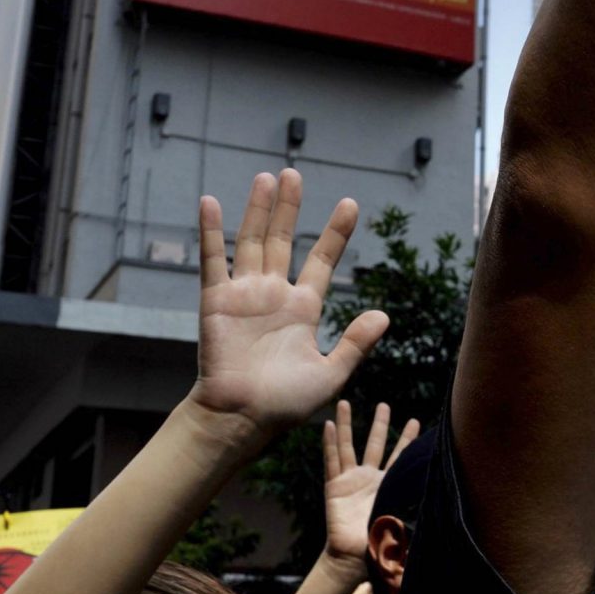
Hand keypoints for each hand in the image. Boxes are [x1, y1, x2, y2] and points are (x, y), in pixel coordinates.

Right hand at [190, 171, 388, 439]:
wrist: (241, 419)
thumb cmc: (285, 404)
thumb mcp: (331, 374)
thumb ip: (355, 343)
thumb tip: (384, 315)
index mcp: (303, 309)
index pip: (322, 262)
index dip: (336, 234)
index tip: (351, 204)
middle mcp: (274, 295)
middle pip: (284, 241)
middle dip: (290, 209)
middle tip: (294, 173)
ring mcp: (245, 295)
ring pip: (253, 242)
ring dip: (258, 210)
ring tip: (267, 178)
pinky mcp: (217, 301)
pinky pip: (213, 261)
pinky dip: (211, 232)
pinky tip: (210, 202)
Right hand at [322, 399, 420, 566]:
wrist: (355, 557)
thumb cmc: (383, 544)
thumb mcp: (406, 520)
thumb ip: (420, 507)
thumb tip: (448, 497)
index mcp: (389, 486)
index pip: (400, 457)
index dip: (407, 439)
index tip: (416, 421)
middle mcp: (369, 479)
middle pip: (375, 444)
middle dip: (380, 424)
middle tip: (384, 404)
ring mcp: (350, 481)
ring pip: (349, 446)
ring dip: (348, 424)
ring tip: (344, 402)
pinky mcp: (334, 487)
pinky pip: (331, 461)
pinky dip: (330, 443)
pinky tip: (329, 425)